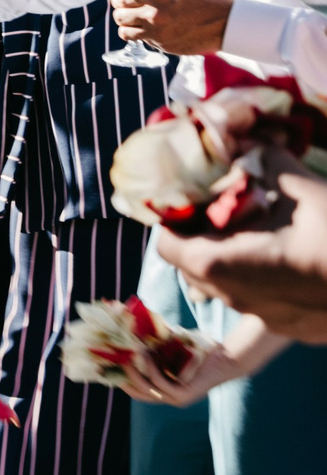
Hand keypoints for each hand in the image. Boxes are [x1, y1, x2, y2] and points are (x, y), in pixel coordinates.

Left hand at [109, 0, 233, 56]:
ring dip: (125, 25)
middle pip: (118, 14)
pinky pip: (143, 41)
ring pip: (124, 31)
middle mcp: (153, 16)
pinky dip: (142, 35)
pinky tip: (149, 30)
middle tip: (123, 7)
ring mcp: (157, 34)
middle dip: (119, 9)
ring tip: (131, 21)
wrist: (228, 23)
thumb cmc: (208, 0)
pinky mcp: (163, 47)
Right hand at [112, 339, 240, 406]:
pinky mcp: (185, 395)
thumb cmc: (200, 351)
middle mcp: (170, 399)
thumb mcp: (172, 348)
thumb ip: (154, 343)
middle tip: (112, 359)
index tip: (108, 366)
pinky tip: (145, 353)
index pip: (137, 391)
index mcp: (166, 390)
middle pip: (137, 392)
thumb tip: (132, 322)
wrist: (228, 358)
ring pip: (146, 388)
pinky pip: (160, 382)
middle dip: (122, 377)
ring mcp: (177, 399)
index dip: (121, 380)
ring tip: (128, 352)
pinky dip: (150, 368)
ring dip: (134, 370)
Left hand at [158, 169, 326, 341]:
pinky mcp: (298, 330)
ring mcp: (269, 320)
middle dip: (204, 238)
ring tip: (263, 231)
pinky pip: (266, 303)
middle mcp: (237, 299)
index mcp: (223, 264)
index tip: (195, 198)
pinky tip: (296, 257)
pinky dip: (267, 281)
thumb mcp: (307, 190)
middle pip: (194, 268)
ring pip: (230, 288)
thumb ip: (270, 166)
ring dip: (234, 260)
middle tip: (229, 210)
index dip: (175, 219)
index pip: (167, 244)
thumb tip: (255, 144)